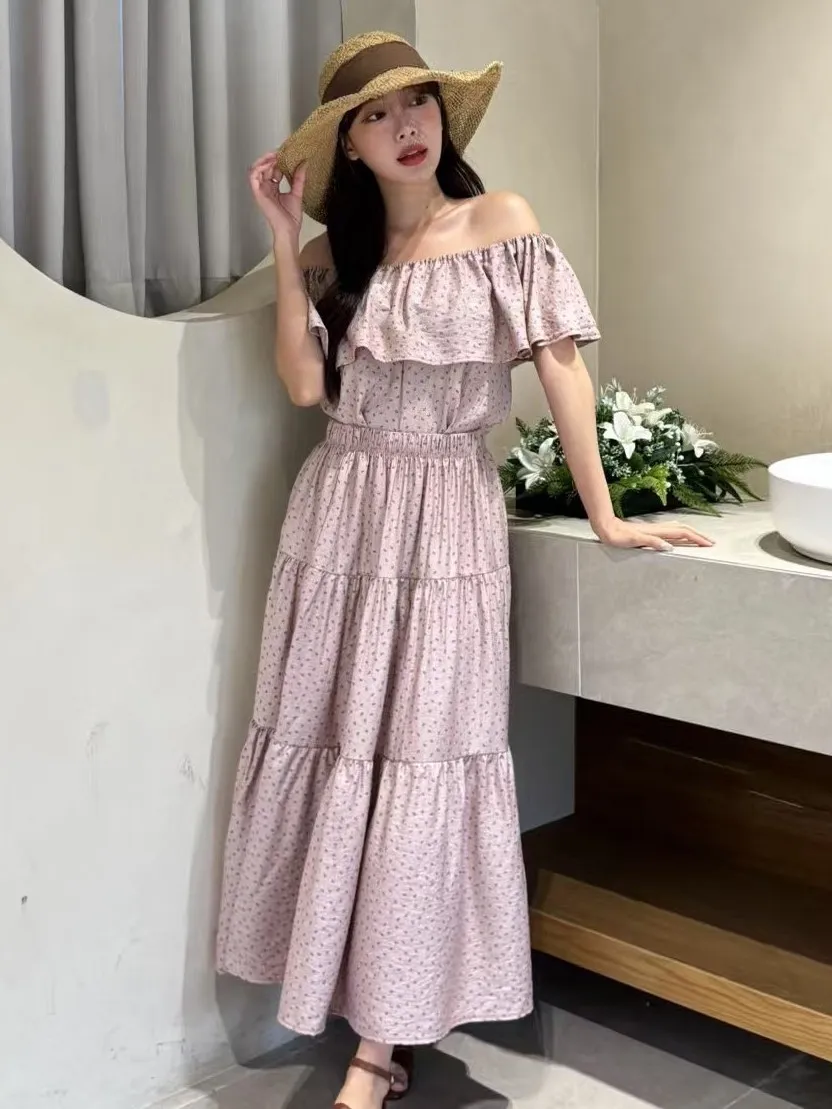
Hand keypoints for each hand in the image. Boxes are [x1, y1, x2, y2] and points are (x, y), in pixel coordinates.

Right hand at [248, 153, 305, 246]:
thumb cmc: (291, 217)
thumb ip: (299, 178)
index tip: (287, 155)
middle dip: (270, 158)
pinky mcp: (258, 193)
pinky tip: (269, 163)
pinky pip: (253, 176)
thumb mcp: (297, 193)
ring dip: (263, 160)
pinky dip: (259, 167)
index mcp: (273, 189)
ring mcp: (260, 191)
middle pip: (263, 168)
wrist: (289, 230)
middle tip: (280, 152)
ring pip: (255, 169)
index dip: (278, 162)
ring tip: (274, 156)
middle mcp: (265, 188)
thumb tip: (304, 163)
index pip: (272, 170)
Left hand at [594, 517, 713, 551]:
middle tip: (711, 542)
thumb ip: (651, 542)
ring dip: (691, 533)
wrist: (607, 528)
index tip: (708, 544)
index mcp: (657, 532)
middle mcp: (658, 529)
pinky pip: (671, 531)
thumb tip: (669, 547)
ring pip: (678, 529)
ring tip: (700, 539)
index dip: (696, 538)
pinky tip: (680, 537)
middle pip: (684, 530)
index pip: (682, 534)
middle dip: (698, 535)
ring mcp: (655, 529)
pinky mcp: (650, 531)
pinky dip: (681, 534)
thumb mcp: (634, 541)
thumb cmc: (618, 536)